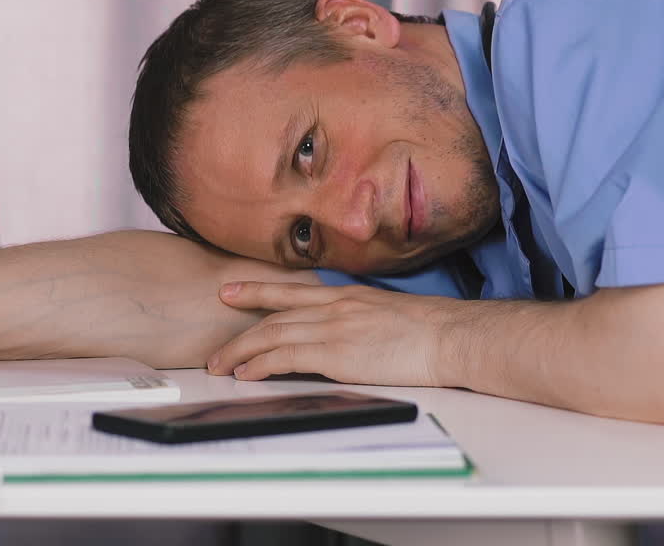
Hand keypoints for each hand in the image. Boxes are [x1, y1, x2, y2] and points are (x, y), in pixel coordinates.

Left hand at [207, 281, 458, 386]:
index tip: (232, 289)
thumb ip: (358, 318)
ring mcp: (334, 328)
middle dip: (240, 327)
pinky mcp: (337, 353)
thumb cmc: (428, 329)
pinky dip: (262, 364)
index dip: (258, 290)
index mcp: (346, 295)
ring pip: (274, 334)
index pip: (292, 290)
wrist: (448, 336)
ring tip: (222, 365)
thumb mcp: (385, 312)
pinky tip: (247, 373)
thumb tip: (344, 333)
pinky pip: (288, 357)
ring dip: (243, 351)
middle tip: (215, 343)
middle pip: (275, 313)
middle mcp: (335, 306)